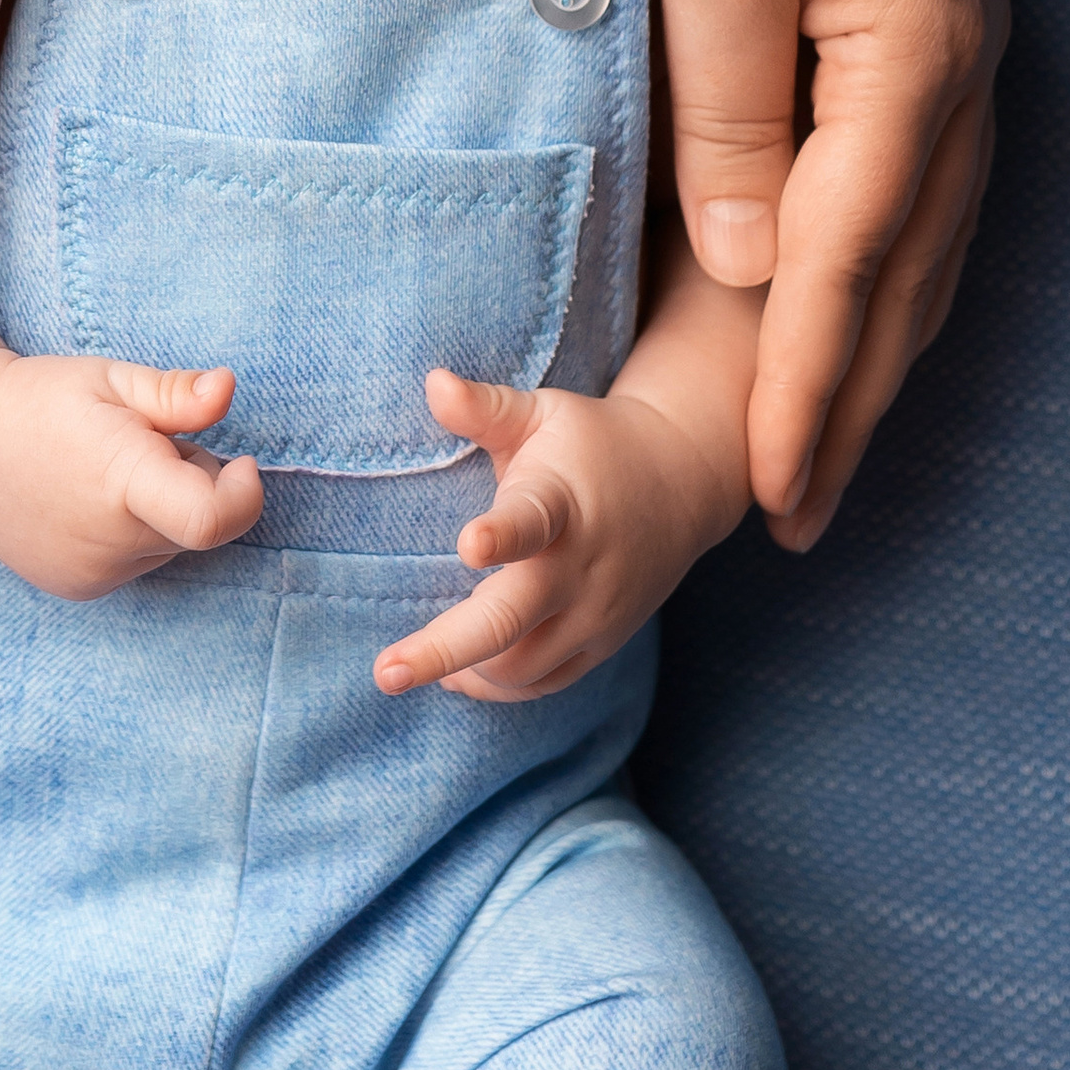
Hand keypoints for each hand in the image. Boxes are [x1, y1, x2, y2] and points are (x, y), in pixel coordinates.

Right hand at [0, 346, 263, 601]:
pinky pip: (139, 562)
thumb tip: (227, 389)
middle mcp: (109, 539)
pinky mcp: (80, 588)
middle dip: (192, 481)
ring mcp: (92, 572)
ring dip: (160, 509)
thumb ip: (175, 394)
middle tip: (143, 443)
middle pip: (200, 524)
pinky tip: (86, 501)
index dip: (244, 495)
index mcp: (121, 479)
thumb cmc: (41, 398)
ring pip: (171, 543)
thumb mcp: (110, 378)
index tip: (241, 462)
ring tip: (103, 472)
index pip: (211, 520)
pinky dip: (131, 533)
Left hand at [373, 369, 744, 702]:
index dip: (500, 535)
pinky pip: (545, 682)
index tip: (467, 543)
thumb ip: (486, 408)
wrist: (683, 482)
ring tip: (407, 665)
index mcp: (562, 502)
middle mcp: (581, 566)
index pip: (532, 521)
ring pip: (522, 666)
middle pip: (513, 622)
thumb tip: (432, 382)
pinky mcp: (601, 642)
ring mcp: (595, 612)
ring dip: (464, 670)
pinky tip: (460, 674)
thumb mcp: (543, 413)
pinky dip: (499, 686)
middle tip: (386, 671)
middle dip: (446, 650)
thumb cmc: (590, 443)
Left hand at [630, 0, 1005, 553]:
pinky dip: (878, 273)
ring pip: (923, 245)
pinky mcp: (926, 25)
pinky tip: (840, 310)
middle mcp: (956, 72)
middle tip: (797, 519)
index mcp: (909, 67)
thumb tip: (739, 271)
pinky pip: (914, 189)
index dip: (805, 393)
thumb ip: (727, 126)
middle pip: (908, 281)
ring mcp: (954, 49)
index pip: (845, 271)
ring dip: (872, 351)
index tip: (773, 496)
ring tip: (821, 450)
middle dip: (850, 406)